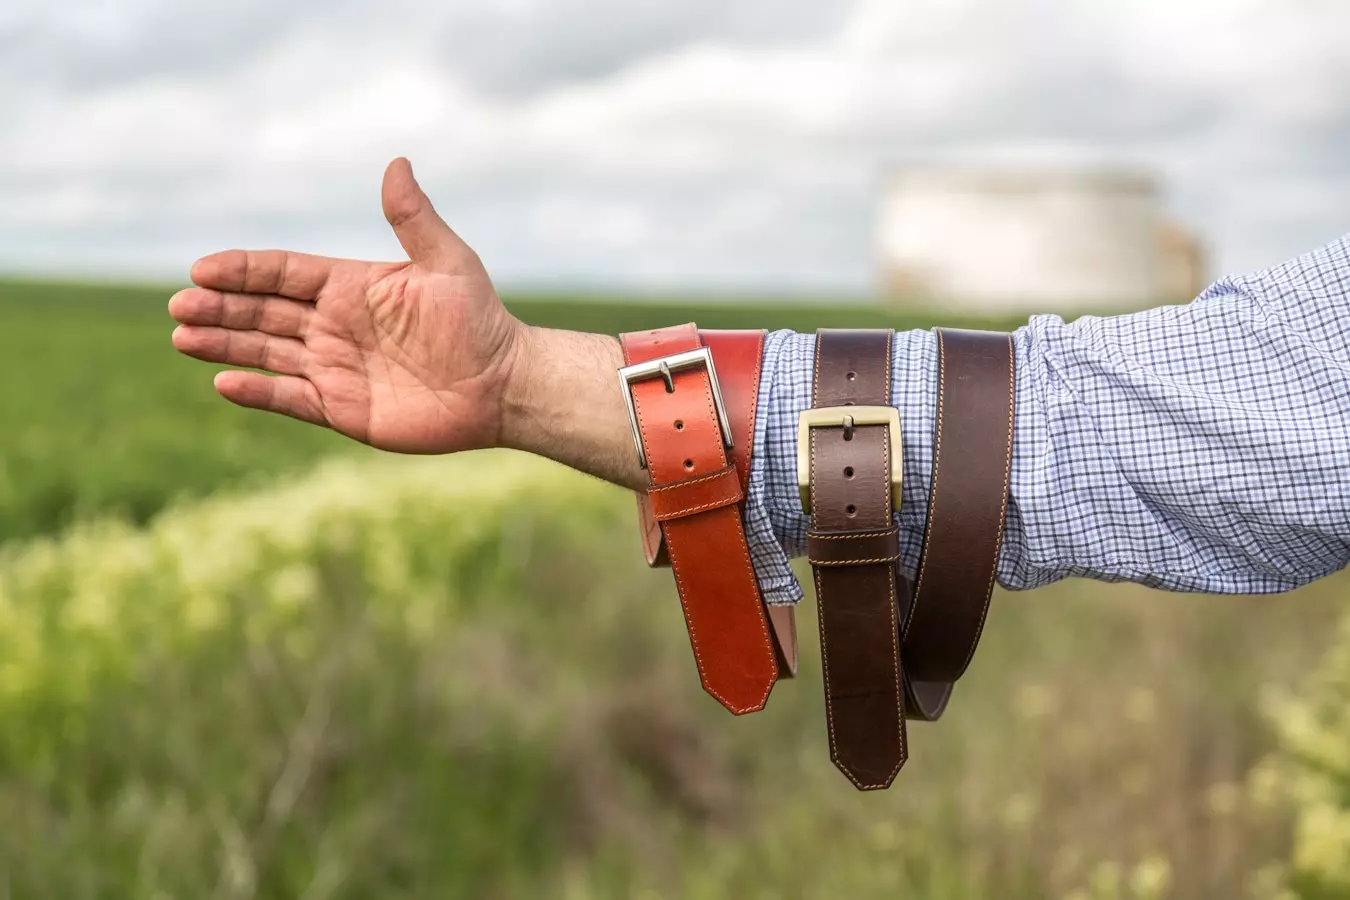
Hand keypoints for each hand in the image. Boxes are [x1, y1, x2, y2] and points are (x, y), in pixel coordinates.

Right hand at [169, 158, 523, 453]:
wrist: (502, 385)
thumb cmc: (479, 320)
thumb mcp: (448, 262)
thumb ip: (414, 219)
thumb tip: (397, 162)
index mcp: (352, 286)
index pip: (284, 272)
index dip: (243, 270)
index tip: (203, 268)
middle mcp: (335, 324)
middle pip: (263, 311)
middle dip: (220, 306)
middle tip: (180, 305)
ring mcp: (335, 366)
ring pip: (266, 352)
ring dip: (225, 344)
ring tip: (183, 337)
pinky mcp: (342, 408)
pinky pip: (290, 397)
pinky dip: (258, 392)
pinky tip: (224, 383)